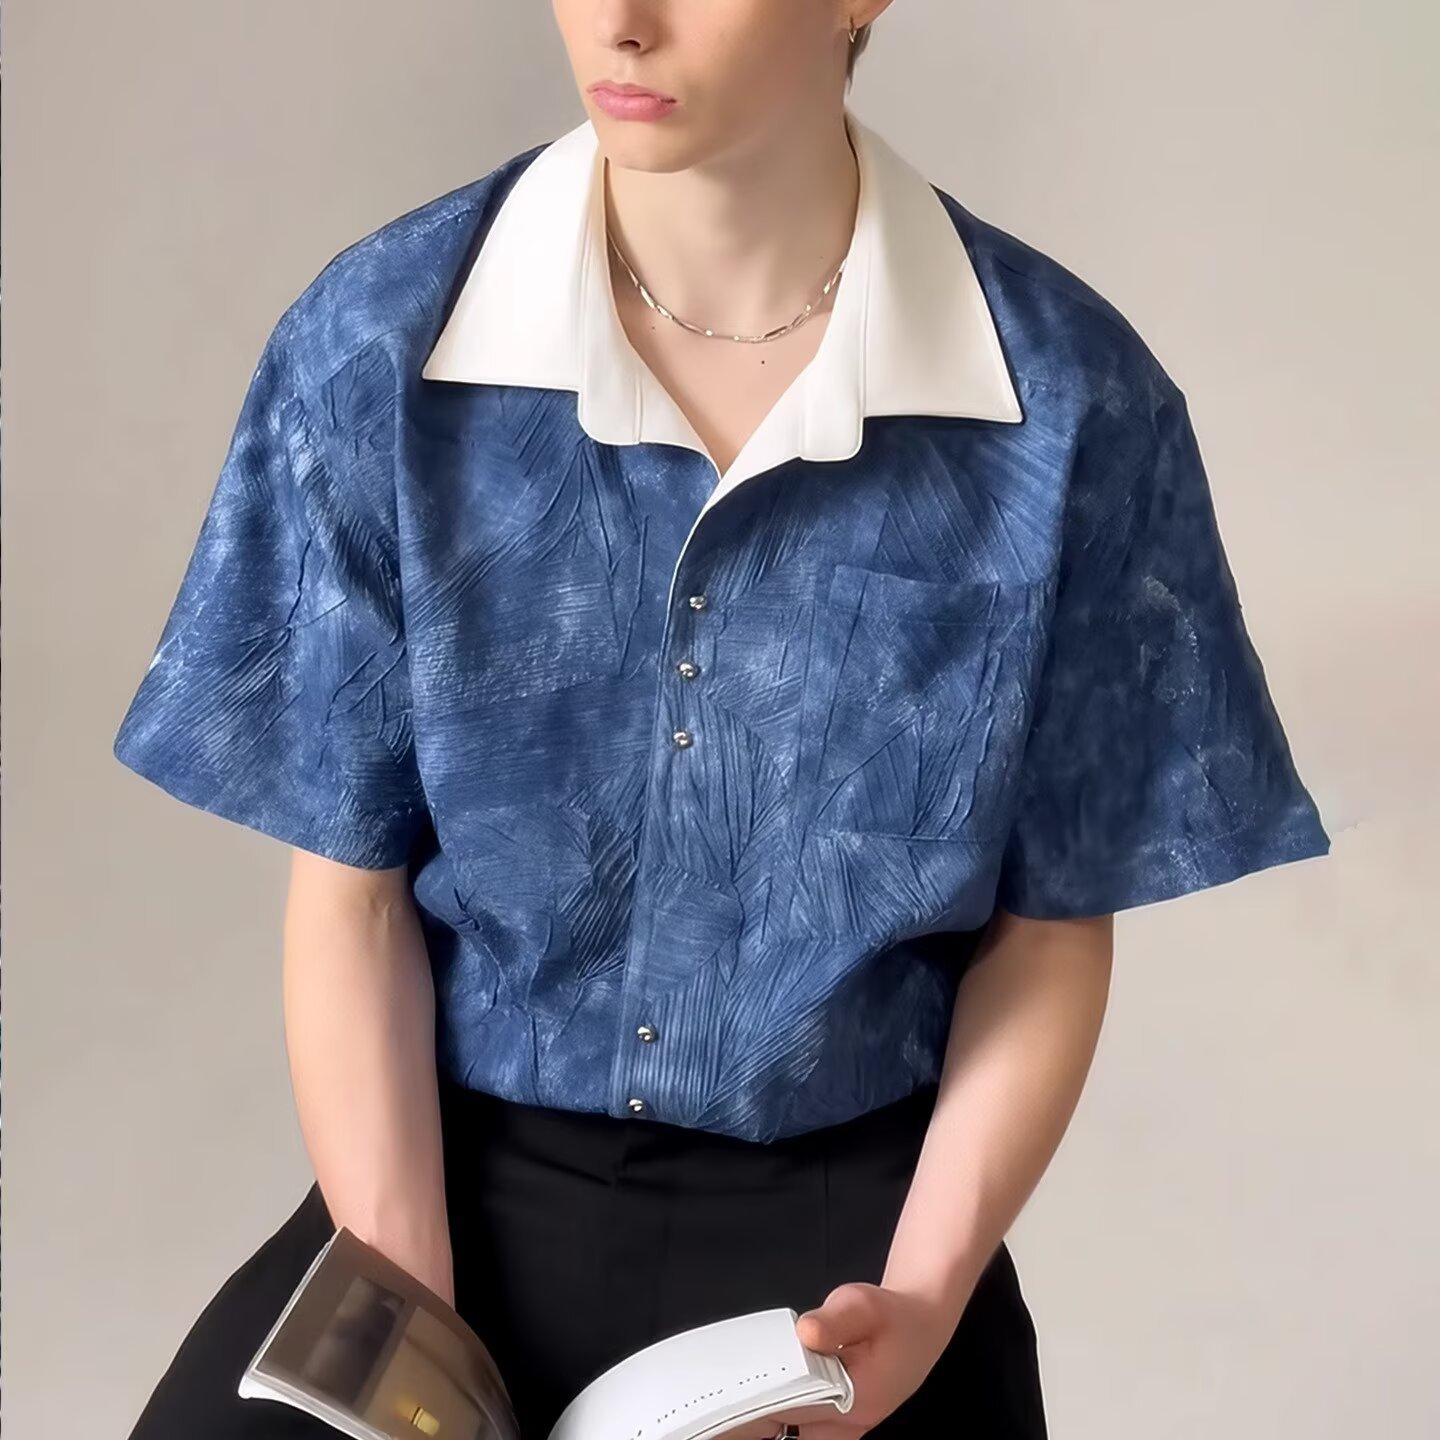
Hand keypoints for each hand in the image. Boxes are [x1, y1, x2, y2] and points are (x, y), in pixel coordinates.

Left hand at [721, 1282, 958, 1439]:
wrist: (920, 1328)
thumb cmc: (891, 1315)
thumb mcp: (865, 1304)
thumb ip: (836, 1320)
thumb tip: (806, 1333)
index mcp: (858, 1401)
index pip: (794, 1407)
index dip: (756, 1404)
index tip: (724, 1401)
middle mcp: (848, 1425)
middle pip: (786, 1426)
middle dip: (748, 1417)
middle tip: (710, 1410)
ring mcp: (842, 1429)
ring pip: (788, 1431)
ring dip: (758, 1419)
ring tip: (719, 1410)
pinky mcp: (835, 1423)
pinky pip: (795, 1426)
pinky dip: (772, 1416)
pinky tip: (744, 1407)